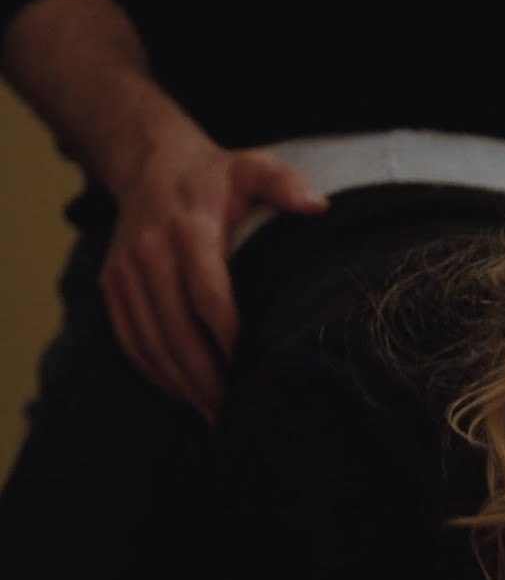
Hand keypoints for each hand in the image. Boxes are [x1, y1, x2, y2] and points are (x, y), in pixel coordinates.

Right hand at [99, 138, 326, 423]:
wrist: (151, 164)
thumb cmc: (215, 177)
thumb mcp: (253, 167)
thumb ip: (285, 183)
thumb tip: (317, 205)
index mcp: (189, 229)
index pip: (208, 294)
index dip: (228, 335)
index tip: (251, 368)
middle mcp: (150, 253)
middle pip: (175, 328)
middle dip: (204, 375)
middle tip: (232, 412)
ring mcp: (125, 272)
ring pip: (149, 340)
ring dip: (179, 383)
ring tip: (212, 414)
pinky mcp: (112, 285)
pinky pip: (129, 338)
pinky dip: (153, 371)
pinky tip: (181, 392)